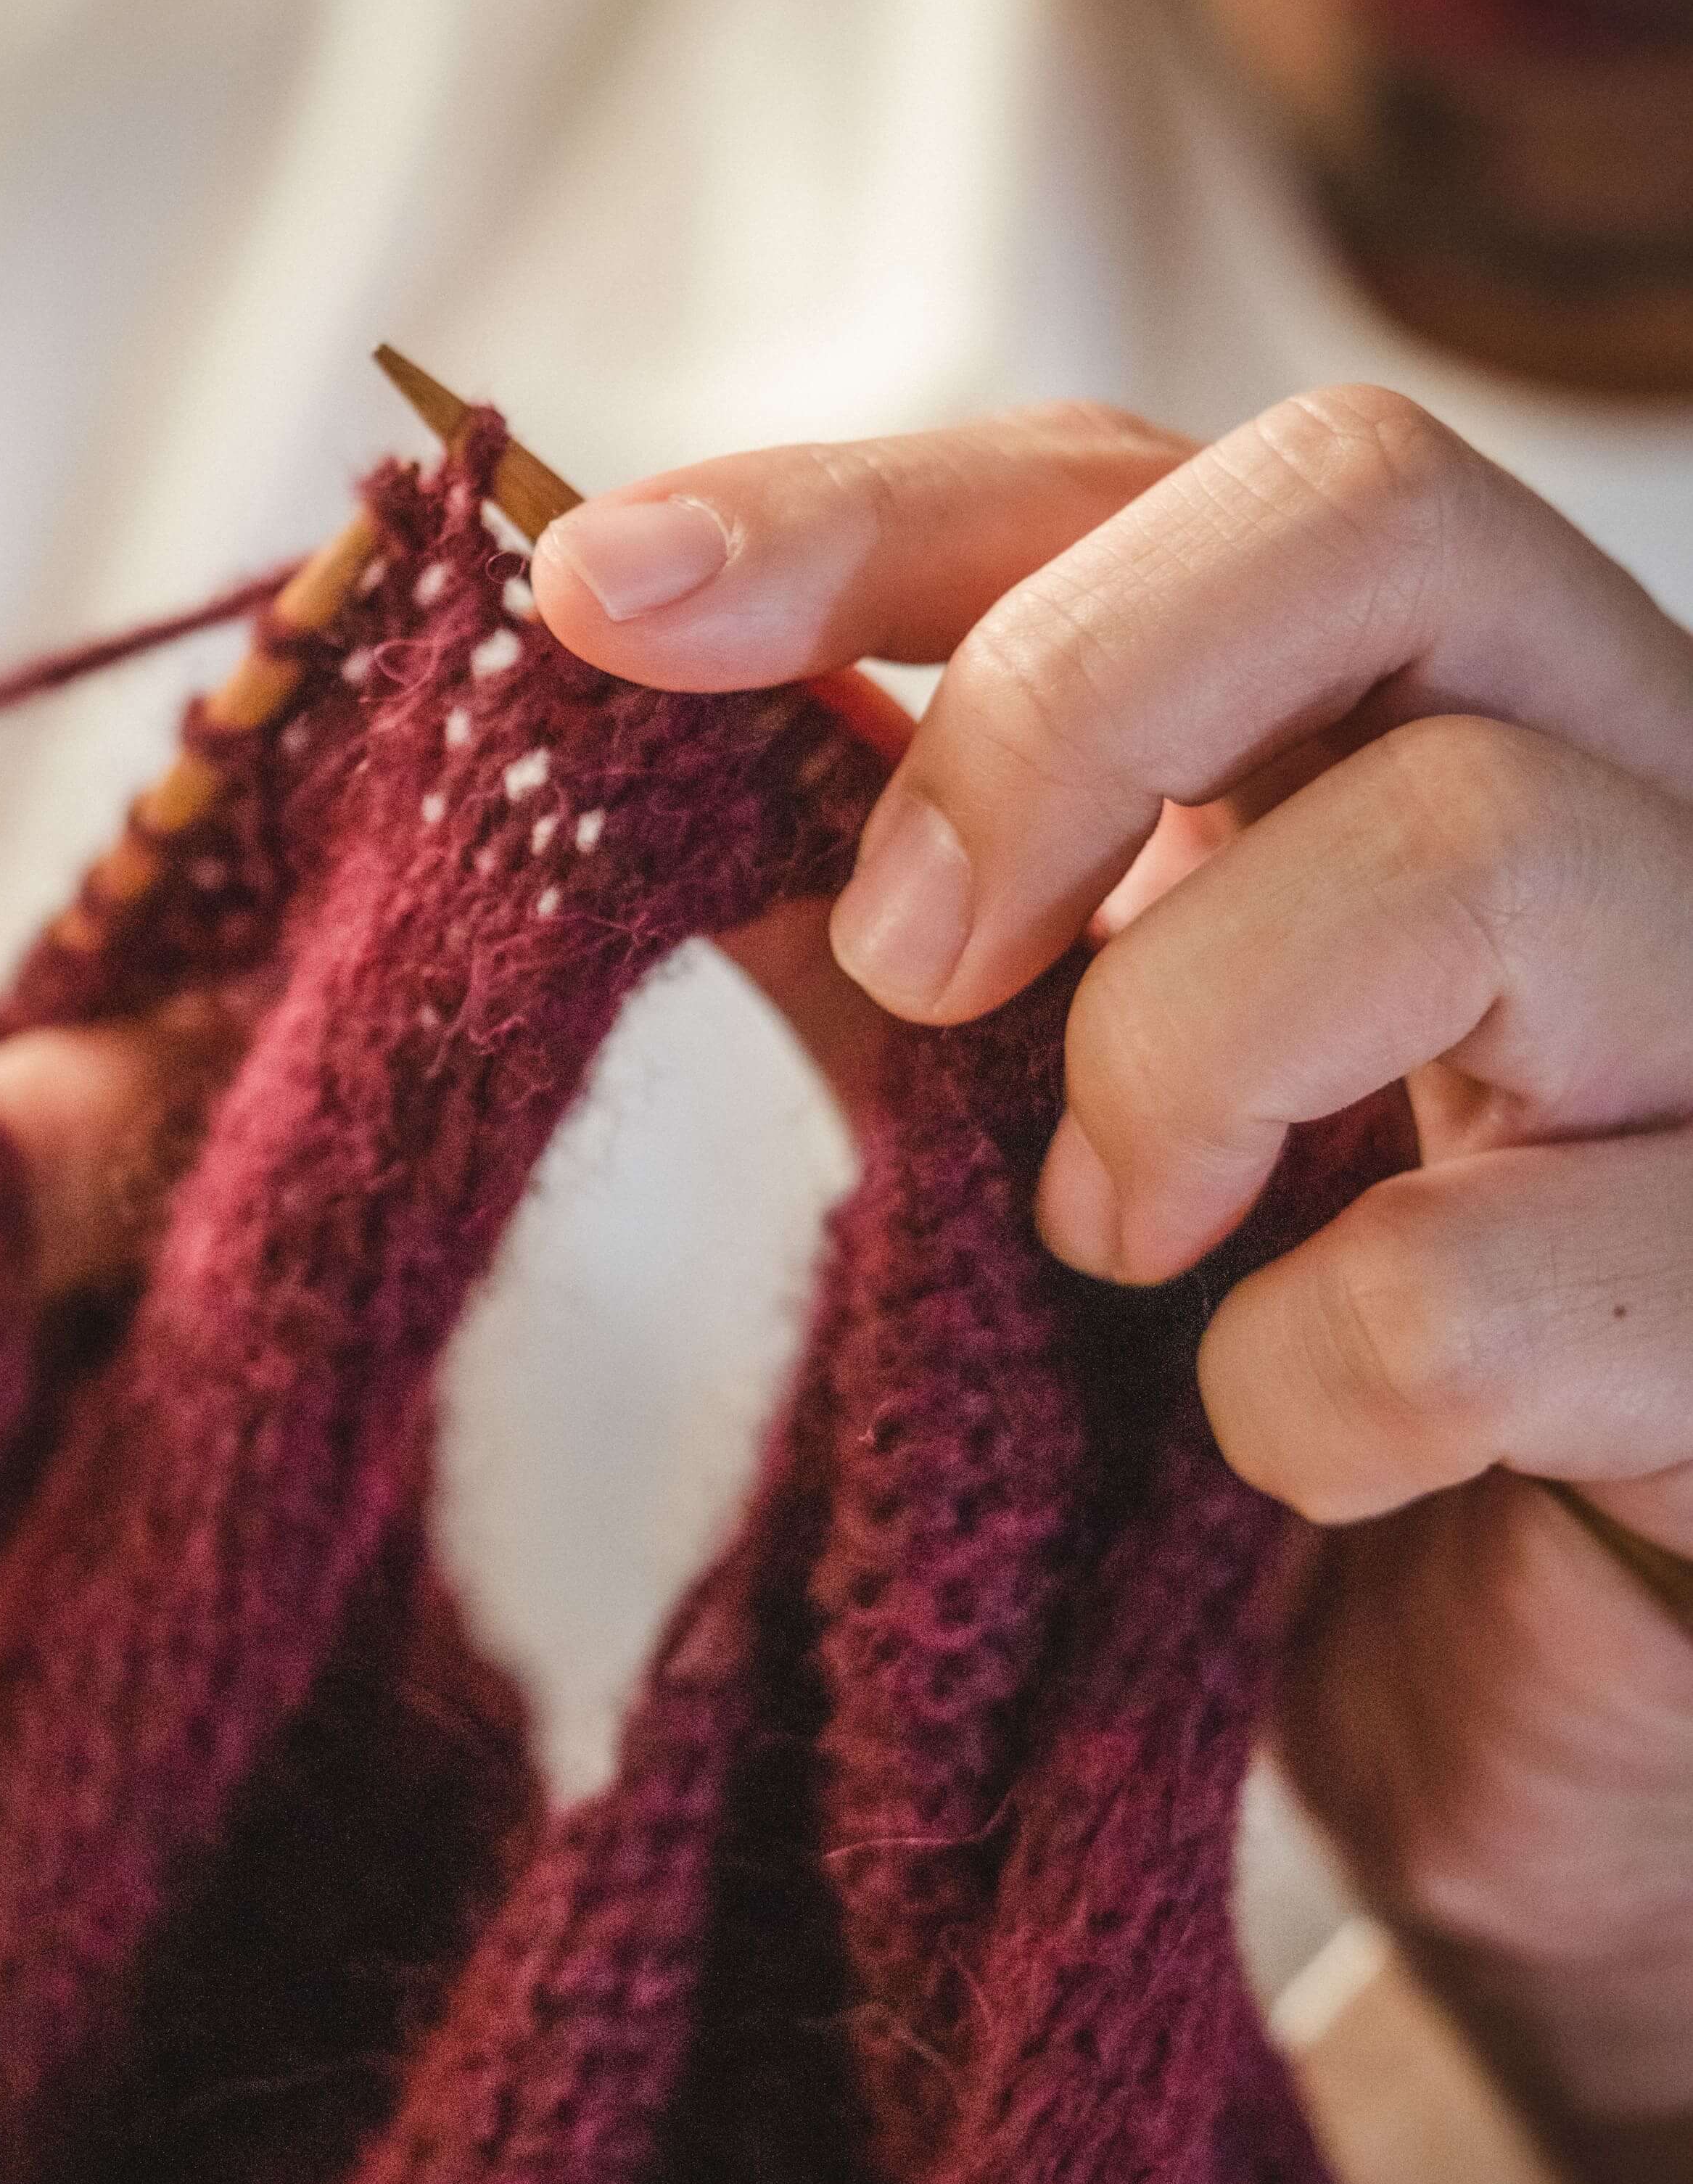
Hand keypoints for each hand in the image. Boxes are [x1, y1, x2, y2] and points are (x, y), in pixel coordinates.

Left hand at [536, 384, 1692, 2183]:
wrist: (1555, 1709)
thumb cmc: (1318, 1366)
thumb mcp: (1083, 1104)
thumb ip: (925, 936)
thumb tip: (636, 773)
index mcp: (1429, 719)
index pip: (1145, 474)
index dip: (857, 507)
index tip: (594, 601)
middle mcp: (1630, 797)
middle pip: (1369, 504)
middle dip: (1058, 707)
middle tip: (909, 966)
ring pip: (1474, 841)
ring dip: (1183, 1048)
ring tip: (1111, 1236)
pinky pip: (1511, 1273)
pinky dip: (1317, 1369)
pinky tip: (1290, 1452)